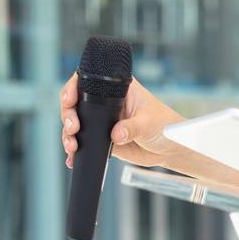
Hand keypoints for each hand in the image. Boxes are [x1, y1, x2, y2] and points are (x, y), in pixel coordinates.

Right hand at [60, 74, 181, 169]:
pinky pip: (84, 143)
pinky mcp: (103, 139)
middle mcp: (106, 103)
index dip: (72, 88)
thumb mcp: (149, 123)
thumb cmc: (165, 126)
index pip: (87, 81)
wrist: (170, 148)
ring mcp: (103, 121)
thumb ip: (132, 128)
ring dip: (69, 135)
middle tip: (72, 128)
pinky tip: (72, 158)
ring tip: (72, 146)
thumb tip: (116, 135)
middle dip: (67, 115)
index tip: (69, 99)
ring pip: (77, 125)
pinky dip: (76, 151)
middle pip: (76, 104)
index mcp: (117, 89)